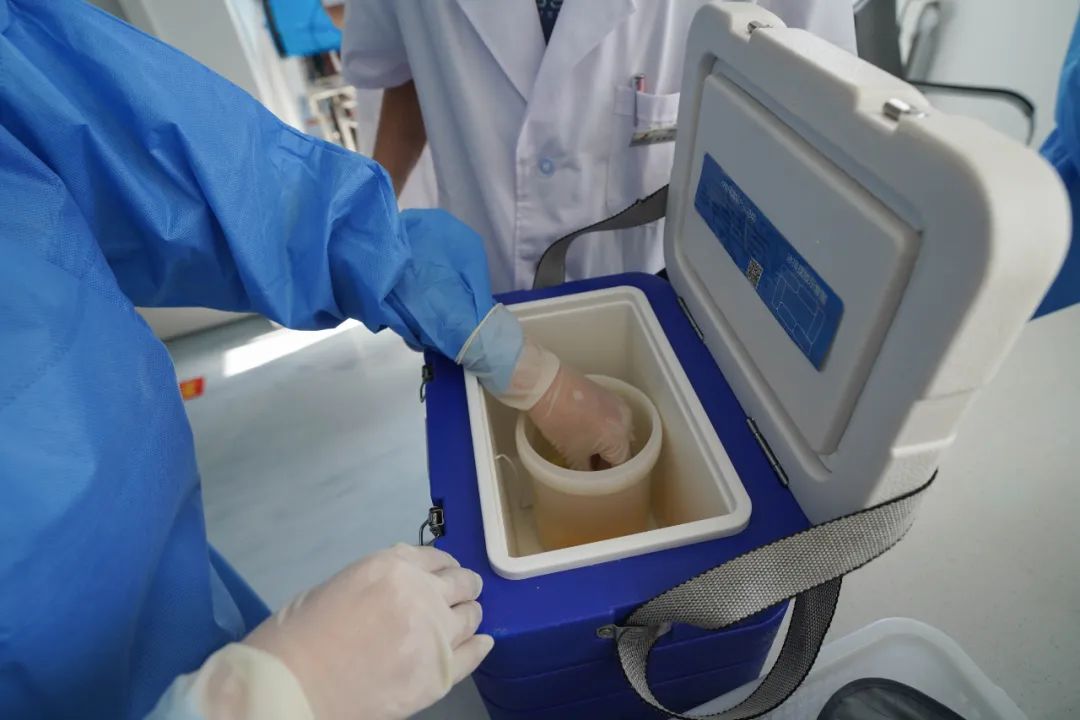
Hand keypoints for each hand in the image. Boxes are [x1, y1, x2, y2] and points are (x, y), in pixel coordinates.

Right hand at [244, 544, 491, 719]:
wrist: (293, 686)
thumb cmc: (300, 634)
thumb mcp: (340, 584)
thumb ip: (380, 580)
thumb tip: (401, 585)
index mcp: (393, 566)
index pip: (435, 558)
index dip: (443, 566)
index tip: (445, 573)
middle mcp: (422, 594)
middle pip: (462, 583)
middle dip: (463, 587)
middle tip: (462, 594)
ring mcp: (435, 635)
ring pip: (471, 616)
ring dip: (469, 614)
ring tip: (466, 618)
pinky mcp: (440, 674)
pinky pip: (473, 654)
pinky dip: (479, 646)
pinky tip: (482, 642)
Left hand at [528, 364, 633, 470]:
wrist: (546, 384)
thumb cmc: (559, 420)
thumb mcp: (572, 453)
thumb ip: (585, 470)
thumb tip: (588, 478)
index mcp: (619, 437)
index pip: (622, 464)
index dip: (610, 477)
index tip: (598, 482)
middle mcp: (625, 421)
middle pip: (622, 448)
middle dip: (609, 460)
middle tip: (593, 470)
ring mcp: (617, 405)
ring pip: (617, 433)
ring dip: (607, 445)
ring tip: (589, 452)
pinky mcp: (607, 395)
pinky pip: (612, 419)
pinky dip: (604, 430)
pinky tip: (588, 435)